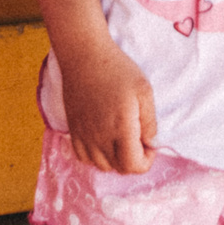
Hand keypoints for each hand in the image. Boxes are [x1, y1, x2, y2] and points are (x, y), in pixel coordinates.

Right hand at [58, 40, 158, 174]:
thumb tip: (150, 143)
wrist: (84, 56)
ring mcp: (84, 135)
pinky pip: (84, 157)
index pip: (134, 166)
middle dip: (133, 159)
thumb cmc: (117, 70)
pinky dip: (96, 156)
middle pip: (119, 168)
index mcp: (121, 129)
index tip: (148, 142)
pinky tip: (102, 140)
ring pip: (102, 165)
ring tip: (121, 138)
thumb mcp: (144, 91)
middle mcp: (100, 138)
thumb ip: (150, 121)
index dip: (146, 160)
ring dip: (115, 159)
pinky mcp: (73, 130)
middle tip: (137, 138)